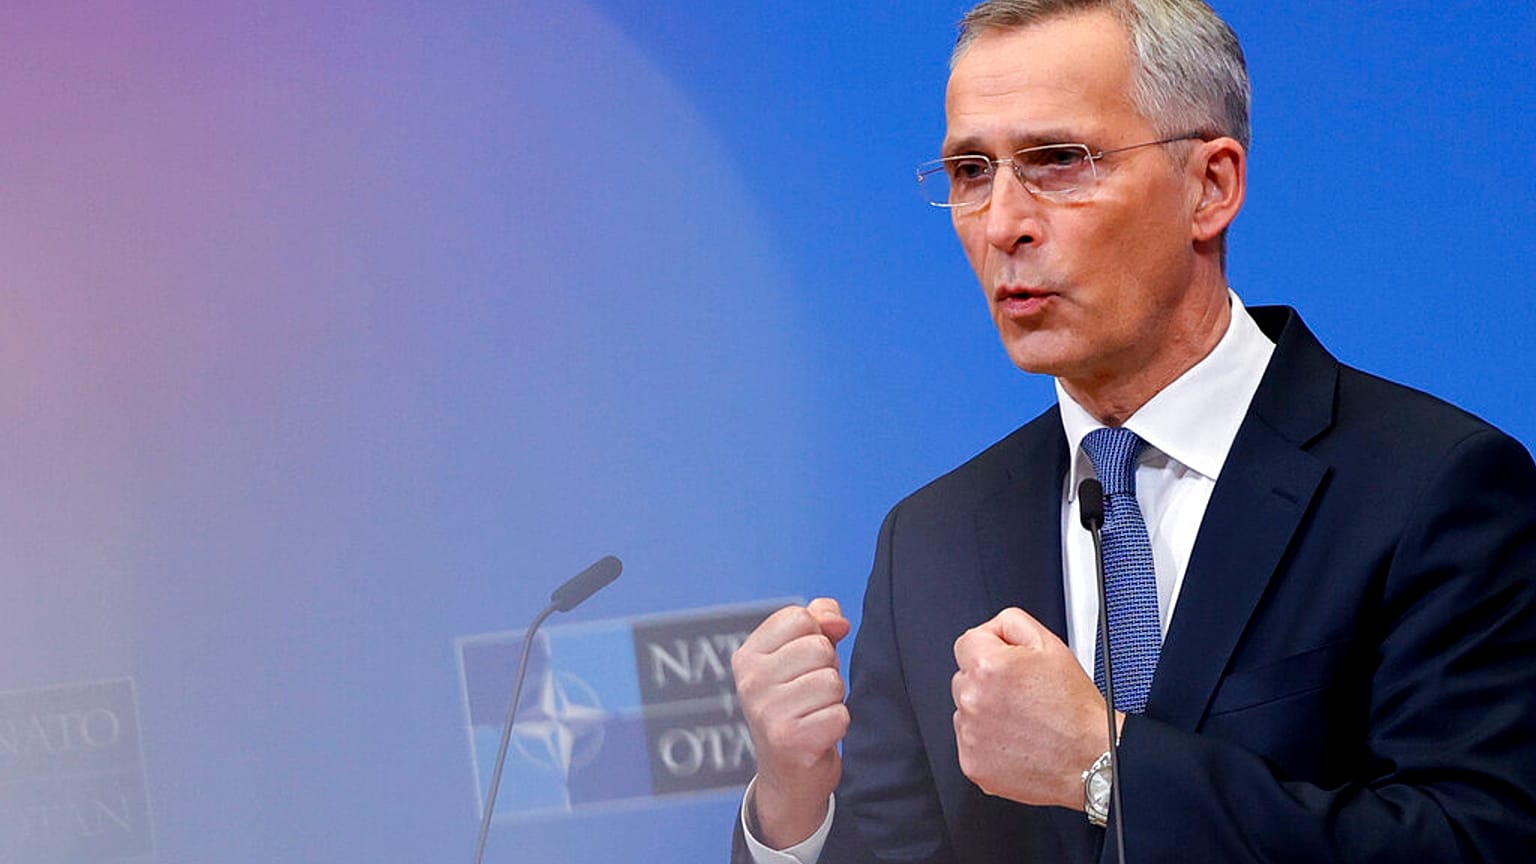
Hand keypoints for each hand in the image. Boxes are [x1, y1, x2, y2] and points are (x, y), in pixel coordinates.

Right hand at [732, 598, 851, 847]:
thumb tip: (838, 621)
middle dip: (827, 669)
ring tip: (814, 714)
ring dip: (833, 700)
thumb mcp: (801, 657)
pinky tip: (818, 735)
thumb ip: (819, 622)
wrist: (789, 775)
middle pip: (819, 647)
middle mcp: (749, 682)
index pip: (799, 617)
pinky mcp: (790, 741)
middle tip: (811, 695)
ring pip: (831, 681)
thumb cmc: (798, 705)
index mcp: (747, 656)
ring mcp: (766, 712)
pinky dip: (838, 725)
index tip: (804, 664)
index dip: (816, 636)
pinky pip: (840, 715)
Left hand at [951, 607, 1116, 807]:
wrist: (1090, 759)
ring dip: (985, 712)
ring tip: (1022, 721)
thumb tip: (992, 628)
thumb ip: (1011, 623)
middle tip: (1021, 695)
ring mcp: (970, 735)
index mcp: (988, 667)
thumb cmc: (1076, 710)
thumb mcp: (1051, 645)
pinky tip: (1016, 742)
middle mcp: (973, 700)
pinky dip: (988, 742)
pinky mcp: (972, 763)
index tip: (1006, 663)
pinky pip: (970, 742)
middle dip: (986, 682)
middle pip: (964, 678)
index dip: (990, 649)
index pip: (966, 643)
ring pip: (966, 711)